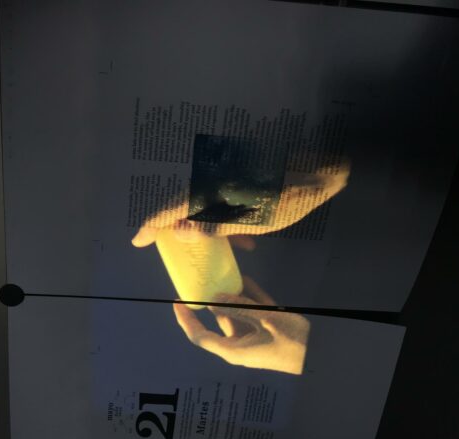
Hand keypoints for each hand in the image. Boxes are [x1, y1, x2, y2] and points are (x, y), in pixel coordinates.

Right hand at [132, 161, 348, 248]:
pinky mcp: (241, 178)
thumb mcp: (255, 219)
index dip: (153, 225)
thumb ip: (216, 225)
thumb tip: (180, 231)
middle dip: (176, 228)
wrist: (320, 168)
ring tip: (213, 250)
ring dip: (205, 227)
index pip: (173, 208)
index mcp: (214, 189)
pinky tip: (244, 240)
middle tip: (169, 246)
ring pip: (204, 205)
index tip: (138, 241)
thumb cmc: (290, 197)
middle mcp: (215, 180)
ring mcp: (228, 177)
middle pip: (184, 204)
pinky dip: (227, 221)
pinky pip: (223, 201)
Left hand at [173, 276, 309, 373]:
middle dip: (213, 300)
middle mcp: (239, 345)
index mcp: (233, 350)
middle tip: (204, 279)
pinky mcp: (267, 332)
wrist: (322, 354)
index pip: (200, 336)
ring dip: (234, 295)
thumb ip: (238, 308)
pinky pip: (253, 313)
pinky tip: (245, 279)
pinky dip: (249, 298)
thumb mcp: (264, 320)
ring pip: (237, 313)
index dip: (185, 320)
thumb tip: (213, 300)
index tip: (177, 302)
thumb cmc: (292, 342)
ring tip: (224, 274)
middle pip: (219, 320)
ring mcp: (254, 339)